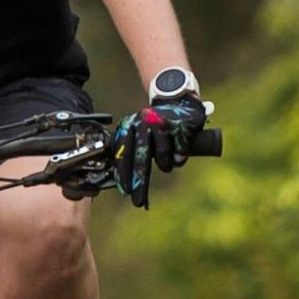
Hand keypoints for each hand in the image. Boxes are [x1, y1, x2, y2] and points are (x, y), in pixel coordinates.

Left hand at [109, 73, 220, 206]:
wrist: (176, 98)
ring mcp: (162, 124)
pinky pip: (179, 151)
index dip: (123, 175)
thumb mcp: (137, 130)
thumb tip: (119, 179)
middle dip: (139, 183)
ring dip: (166, 165)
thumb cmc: (154, 122)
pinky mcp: (180, 126)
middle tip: (138, 200)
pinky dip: (180, 157)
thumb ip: (129, 150)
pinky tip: (179, 156)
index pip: (123, 154)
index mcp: (129, 126)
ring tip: (168, 163)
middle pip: (140, 160)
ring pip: (162, 157)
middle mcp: (143, 124)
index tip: (125, 192)